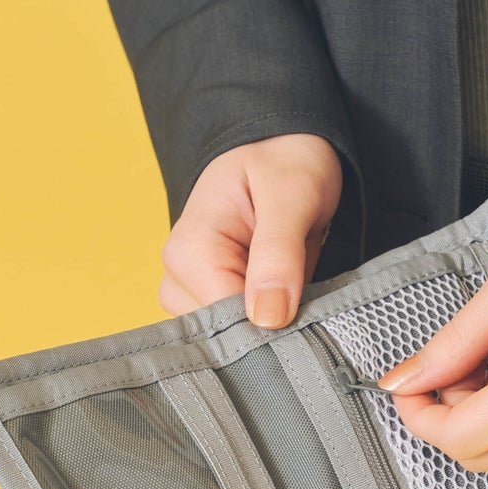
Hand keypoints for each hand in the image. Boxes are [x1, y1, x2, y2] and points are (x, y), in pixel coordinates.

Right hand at [158, 133, 341, 325]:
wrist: (285, 149)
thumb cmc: (285, 161)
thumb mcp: (292, 194)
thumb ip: (279, 253)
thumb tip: (268, 317)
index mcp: (189, 251)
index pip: (225, 321)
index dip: (269, 326)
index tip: (304, 312)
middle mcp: (180, 277)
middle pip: (226, 336)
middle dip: (271, 327)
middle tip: (308, 294)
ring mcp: (192, 292)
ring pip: (234, 339)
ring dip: (273, 327)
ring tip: (298, 286)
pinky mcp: (212, 300)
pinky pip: (241, 331)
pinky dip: (270, 324)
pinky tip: (288, 299)